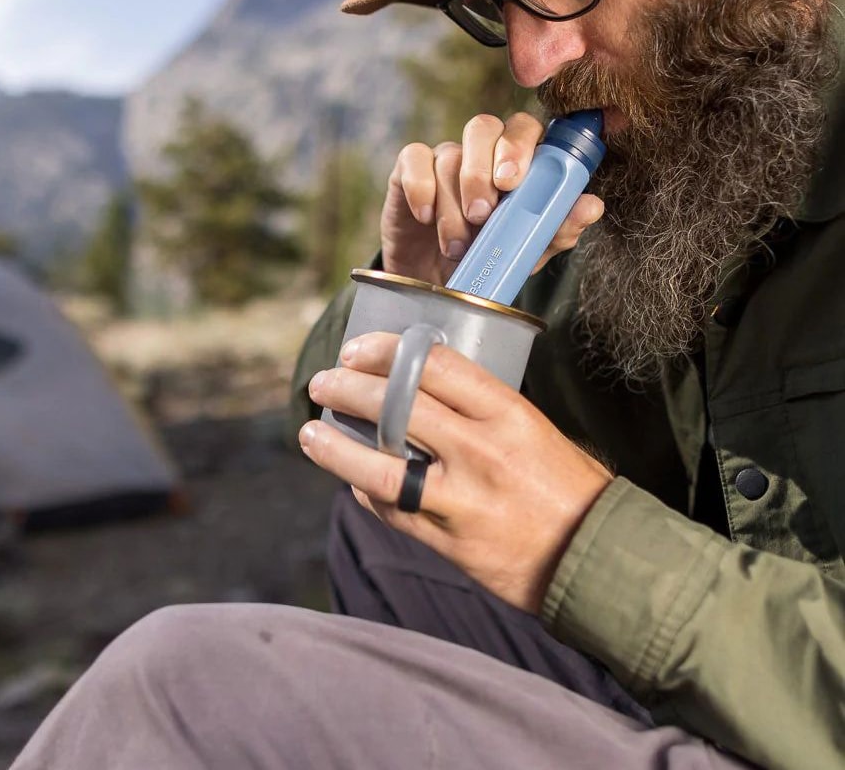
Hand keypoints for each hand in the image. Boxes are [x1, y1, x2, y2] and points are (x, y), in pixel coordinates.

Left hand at [300, 332, 612, 613]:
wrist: (596, 557)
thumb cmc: (568, 484)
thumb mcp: (533, 428)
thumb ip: (479, 410)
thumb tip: (421, 388)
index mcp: (507, 414)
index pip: (434, 366)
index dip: (386, 351)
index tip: (358, 349)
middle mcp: (480, 452)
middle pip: (397, 409)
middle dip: (348, 389)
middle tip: (323, 382)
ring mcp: (461, 500)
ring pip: (380, 467)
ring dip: (336, 447)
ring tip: (310, 432)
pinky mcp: (448, 541)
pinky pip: (392, 510)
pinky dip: (365, 490)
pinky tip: (351, 478)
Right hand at [381, 112, 604, 284]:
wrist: (438, 285)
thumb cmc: (487, 260)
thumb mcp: (526, 252)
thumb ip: (558, 229)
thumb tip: (592, 206)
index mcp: (516, 162)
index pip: (524, 129)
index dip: (519, 146)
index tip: (512, 182)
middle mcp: (480, 152)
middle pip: (483, 126)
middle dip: (481, 169)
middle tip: (483, 213)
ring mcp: (444, 158)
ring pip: (448, 156)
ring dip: (452, 204)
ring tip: (457, 245)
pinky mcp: (408, 170)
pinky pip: (413, 159)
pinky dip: (420, 189)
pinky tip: (425, 218)